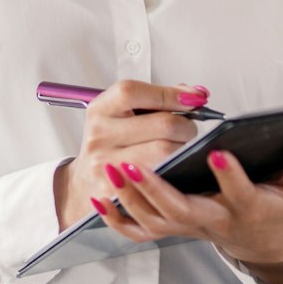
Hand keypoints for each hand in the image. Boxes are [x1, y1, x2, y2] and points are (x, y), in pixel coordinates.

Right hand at [52, 80, 208, 232]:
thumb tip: (195, 93)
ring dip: (183, 149)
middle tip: (187, 129)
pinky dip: (175, 170)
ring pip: (167, 152)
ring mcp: (106, 165)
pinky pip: (162, 179)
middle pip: (162, 124)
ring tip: (179, 148)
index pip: (134, 92)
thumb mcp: (123, 115)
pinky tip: (174, 168)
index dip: (170, 93)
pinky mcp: (118, 191)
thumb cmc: (112, 145)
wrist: (87, 184)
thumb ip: (157, 99)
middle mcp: (99, 135)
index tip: (194, 97)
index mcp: (100, 110)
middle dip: (186, 125)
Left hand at [94, 144, 282, 283]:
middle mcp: (212, 221)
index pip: (239, 194)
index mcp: (245, 209)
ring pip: (155, 222)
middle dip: (156, 189)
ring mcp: (189, 228)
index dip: (229, 176)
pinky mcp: (172, 229)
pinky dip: (117, 220)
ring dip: (130, 199)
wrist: (258, 242)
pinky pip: (140, 231)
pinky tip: (100, 199)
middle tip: (134, 164)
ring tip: (113, 170)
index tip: (217, 152)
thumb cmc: (272, 209)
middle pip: (181, 211)